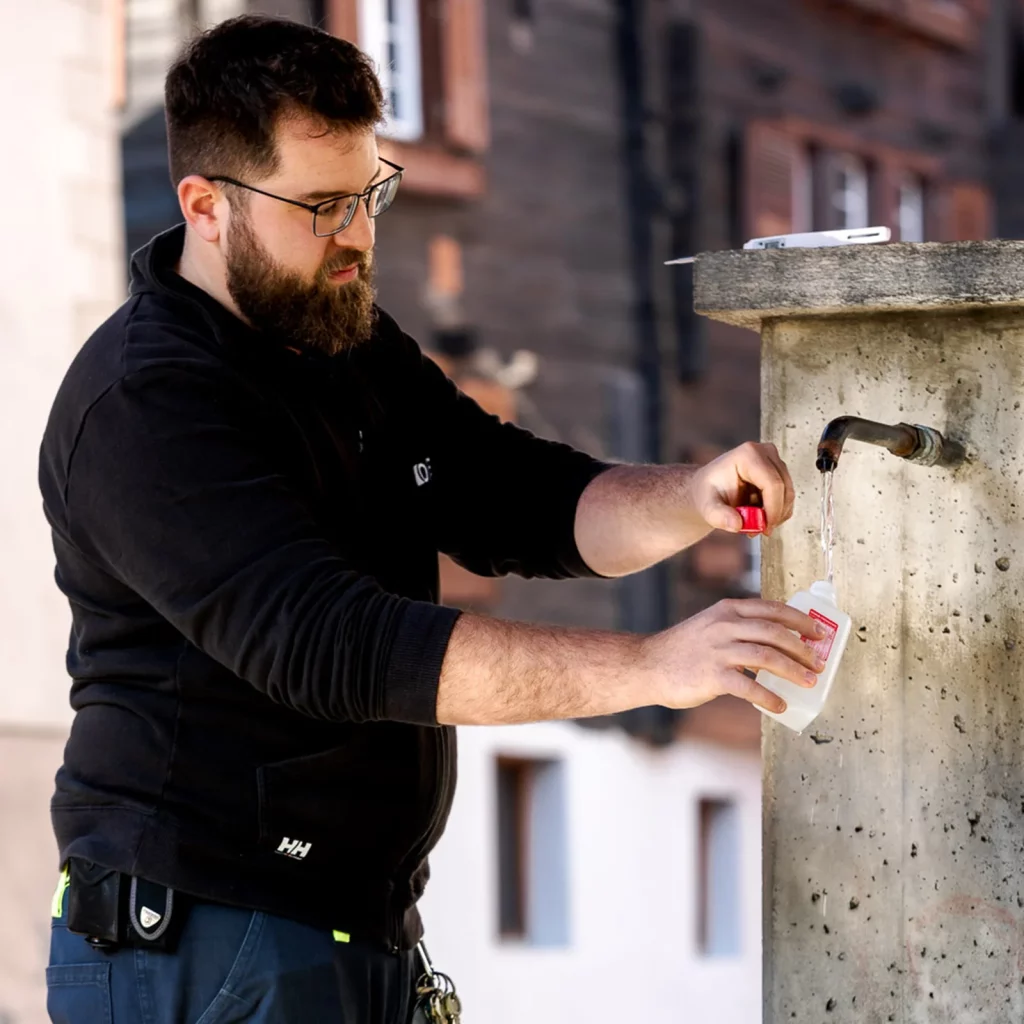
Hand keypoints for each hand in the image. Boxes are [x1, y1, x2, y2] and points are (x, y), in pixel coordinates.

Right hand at [640, 598, 825, 713]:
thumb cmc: (682, 650)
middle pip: (775, 632)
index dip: (800, 620)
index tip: (818, 632)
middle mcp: (725, 626)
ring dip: (793, 671)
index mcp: (727, 610)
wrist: (648, 665)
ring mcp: (718, 650)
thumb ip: (738, 629)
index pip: (772, 609)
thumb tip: (776, 646)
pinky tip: (779, 705)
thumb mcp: (710, 626)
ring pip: (767, 657)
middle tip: (818, 662)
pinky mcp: (712, 676)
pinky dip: (769, 697)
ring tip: (809, 682)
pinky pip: (749, 687)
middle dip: (803, 648)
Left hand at [689, 441, 794, 536]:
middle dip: (775, 514)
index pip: (772, 483)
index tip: (765, 528)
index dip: (773, 509)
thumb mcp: (707, 507)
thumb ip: (718, 516)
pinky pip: (786, 496)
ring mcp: (773, 460)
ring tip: (753, 523)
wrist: (709, 489)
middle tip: (758, 530)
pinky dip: (777, 511)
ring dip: (775, 514)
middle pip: (784, 488)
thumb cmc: (708, 493)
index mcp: (747, 455)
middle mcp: (764, 452)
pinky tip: (759, 515)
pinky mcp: (778, 471)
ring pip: (787, 494)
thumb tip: (736, 525)